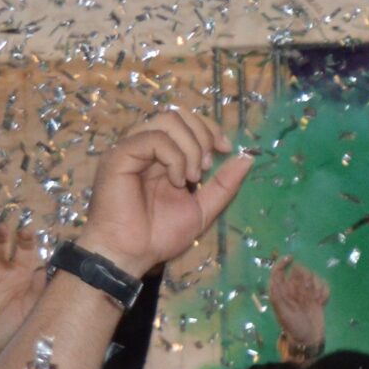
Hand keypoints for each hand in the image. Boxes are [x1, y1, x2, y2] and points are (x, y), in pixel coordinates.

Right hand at [0, 224, 44, 363]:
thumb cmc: (13, 328)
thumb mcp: (30, 309)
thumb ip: (37, 289)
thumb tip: (44, 269)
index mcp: (20, 271)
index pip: (24, 249)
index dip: (25, 239)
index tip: (27, 232)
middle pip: (0, 243)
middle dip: (1, 233)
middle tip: (4, 229)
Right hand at [83, 109, 252, 273]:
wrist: (131, 254)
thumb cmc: (159, 234)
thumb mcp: (203, 207)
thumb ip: (224, 184)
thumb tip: (248, 157)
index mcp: (162, 154)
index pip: (185, 120)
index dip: (209, 128)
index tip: (225, 149)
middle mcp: (145, 146)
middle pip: (178, 114)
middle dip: (203, 135)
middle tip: (207, 167)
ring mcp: (131, 149)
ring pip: (168, 121)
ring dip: (191, 147)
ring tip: (193, 178)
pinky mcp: (119, 156)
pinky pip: (154, 139)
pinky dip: (174, 158)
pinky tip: (177, 181)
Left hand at [267, 255, 331, 357]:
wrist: (308, 339)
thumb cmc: (292, 326)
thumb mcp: (281, 310)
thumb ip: (278, 291)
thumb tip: (281, 273)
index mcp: (281, 291)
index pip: (279, 271)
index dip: (282, 262)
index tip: (291, 258)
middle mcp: (293, 289)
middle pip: (300, 271)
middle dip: (306, 279)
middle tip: (307, 294)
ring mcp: (306, 292)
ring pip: (313, 277)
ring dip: (317, 286)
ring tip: (316, 300)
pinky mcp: (318, 296)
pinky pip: (324, 285)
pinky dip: (325, 292)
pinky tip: (322, 303)